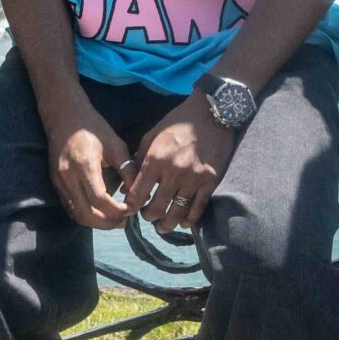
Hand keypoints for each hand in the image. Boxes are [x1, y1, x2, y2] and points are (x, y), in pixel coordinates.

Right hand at [43, 91, 134, 230]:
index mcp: (85, 165)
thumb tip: (139, 193)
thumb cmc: (93, 128)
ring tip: (114, 220)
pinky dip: (85, 215)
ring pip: (76, 214)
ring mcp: (59, 182)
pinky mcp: (56, 184)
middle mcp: (69, 177)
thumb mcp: (116, 145)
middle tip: (123, 221)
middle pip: (86, 214)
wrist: (64, 117)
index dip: (116, 210)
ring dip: (96, 223)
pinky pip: (70, 207)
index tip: (130, 209)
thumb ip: (127, 170)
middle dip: (107, 223)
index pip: (99, 200)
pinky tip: (99, 212)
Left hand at [126, 96, 232, 227]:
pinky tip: (184, 222)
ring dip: (167, 223)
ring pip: (177, 212)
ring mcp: (194, 178)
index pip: (138, 193)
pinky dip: (189, 219)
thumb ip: (138, 159)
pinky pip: (198, 208)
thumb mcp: (152, 135)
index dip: (132, 206)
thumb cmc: (178, 122)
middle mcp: (173, 171)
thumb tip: (126, 185)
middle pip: (157, 207)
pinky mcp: (210, 181)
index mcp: (155, 159)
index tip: (130, 209)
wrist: (211, 113)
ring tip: (163, 226)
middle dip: (149, 216)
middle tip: (148, 216)